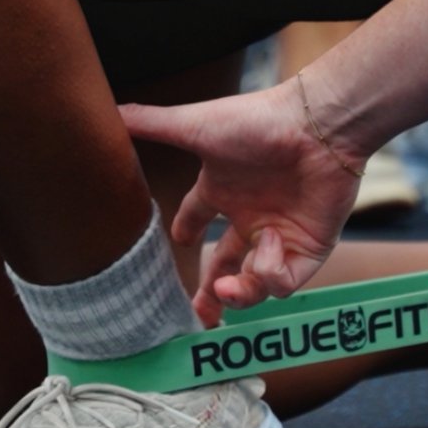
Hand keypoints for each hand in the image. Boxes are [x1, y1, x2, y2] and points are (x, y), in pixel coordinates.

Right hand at [120, 79, 364, 324]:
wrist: (318, 126)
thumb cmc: (257, 122)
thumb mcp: (192, 126)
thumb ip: (150, 123)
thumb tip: (109, 110)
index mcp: (222, 189)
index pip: (197, 218)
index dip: (185, 233)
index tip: (178, 241)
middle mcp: (250, 214)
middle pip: (226, 266)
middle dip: (213, 294)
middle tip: (198, 317)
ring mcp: (280, 234)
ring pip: (255, 284)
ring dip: (238, 293)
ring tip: (226, 289)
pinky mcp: (309, 248)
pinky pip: (284, 282)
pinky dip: (270, 272)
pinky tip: (266, 243)